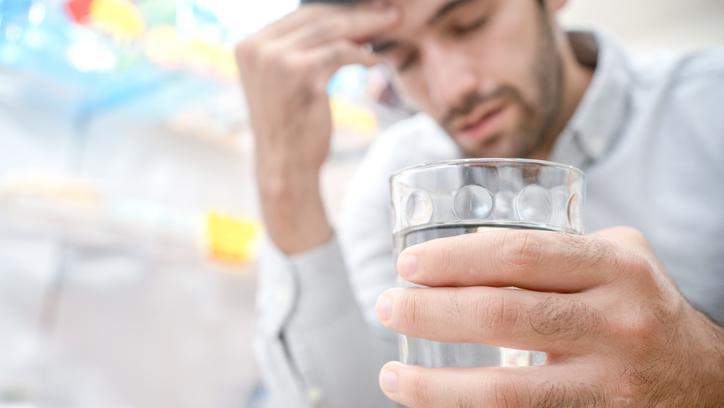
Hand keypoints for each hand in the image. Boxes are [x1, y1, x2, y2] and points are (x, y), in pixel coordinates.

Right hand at [235, 2, 398, 253]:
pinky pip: (341, 52)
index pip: (300, 14)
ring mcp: (275, 59)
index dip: (337, 9)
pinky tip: (379, 59)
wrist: (285, 167)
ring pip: (332, 30)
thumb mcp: (285, 82)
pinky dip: (364, 54)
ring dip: (367, 26)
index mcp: (249, 45)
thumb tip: (343, 22)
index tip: (367, 8)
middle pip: (316, 16)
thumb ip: (300, 51)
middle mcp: (257, 48)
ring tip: (391, 25)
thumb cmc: (291, 128)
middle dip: (357, 12)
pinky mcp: (300, 73)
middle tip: (389, 11)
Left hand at [375, 227, 723, 406]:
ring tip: (390, 375)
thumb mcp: (615, 257)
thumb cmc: (641, 305)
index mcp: (615, 267)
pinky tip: (434, 405)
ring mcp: (609, 384)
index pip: (518, 255)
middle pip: (501, 315)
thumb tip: (471, 246)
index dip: (454, 258)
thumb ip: (553, 246)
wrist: (703, 379)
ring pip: (504, 391)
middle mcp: (616, 323)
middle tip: (386, 305)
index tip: (407, 264)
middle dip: (429, 311)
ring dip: (434, 385)